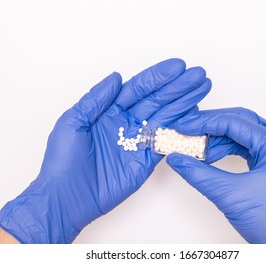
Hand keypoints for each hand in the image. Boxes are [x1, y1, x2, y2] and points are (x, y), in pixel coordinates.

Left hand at [0, 58, 210, 242]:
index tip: (177, 67)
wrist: (66, 197)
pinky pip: (166, 142)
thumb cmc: (63, 160)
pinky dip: (181, 130)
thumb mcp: (73, 122)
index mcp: (109, 111)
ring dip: (184, 103)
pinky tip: (195, 116)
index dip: (158, 77)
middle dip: (178, 87)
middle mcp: (126, 123)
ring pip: (165, 117)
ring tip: (203, 88)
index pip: (138, 88)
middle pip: (157, 100)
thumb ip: (96, 99)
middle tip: (198, 75)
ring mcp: (137, 141)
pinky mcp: (146, 160)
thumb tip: (116, 77)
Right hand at [166, 108, 265, 242]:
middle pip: (240, 121)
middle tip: (187, 129)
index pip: (236, 123)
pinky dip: (226, 147)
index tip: (185, 126)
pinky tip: (209, 154)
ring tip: (195, 147)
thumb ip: (198, 173)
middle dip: (211, 126)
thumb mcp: (228, 195)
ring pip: (242, 132)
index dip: (206, 123)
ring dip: (217, 138)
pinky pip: (246, 144)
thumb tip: (176, 158)